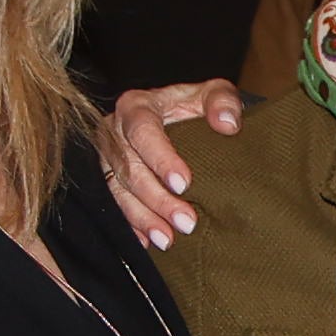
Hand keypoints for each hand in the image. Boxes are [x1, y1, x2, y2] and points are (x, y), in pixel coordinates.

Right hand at [105, 80, 246, 248]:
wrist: (180, 120)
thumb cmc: (195, 107)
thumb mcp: (213, 94)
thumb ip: (223, 101)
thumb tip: (228, 124)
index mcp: (136, 106)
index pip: (142, 131)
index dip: (161, 158)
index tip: (185, 184)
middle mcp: (114, 131)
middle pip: (130, 168)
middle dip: (157, 199)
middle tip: (186, 221)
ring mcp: (107, 158)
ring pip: (118, 191)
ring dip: (144, 218)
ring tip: (169, 240)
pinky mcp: (108, 179)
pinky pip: (114, 205)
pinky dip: (132, 225)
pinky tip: (149, 241)